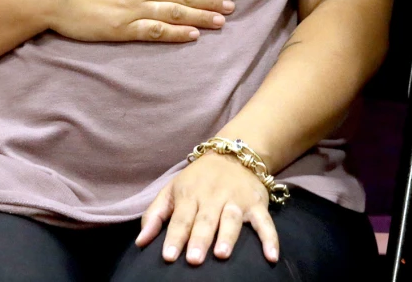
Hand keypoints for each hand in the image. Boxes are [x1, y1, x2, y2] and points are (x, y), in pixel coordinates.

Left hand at [136, 153, 278, 264]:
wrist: (234, 152)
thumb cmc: (198, 178)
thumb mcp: (172, 190)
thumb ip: (155, 216)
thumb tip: (140, 242)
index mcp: (190, 194)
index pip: (181, 218)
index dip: (174, 237)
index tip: (168, 257)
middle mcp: (214, 196)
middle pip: (205, 220)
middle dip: (200, 239)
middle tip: (194, 260)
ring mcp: (237, 200)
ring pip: (232, 218)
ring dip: (228, 236)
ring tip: (222, 254)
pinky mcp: (257, 204)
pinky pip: (265, 222)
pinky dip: (270, 239)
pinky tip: (271, 257)